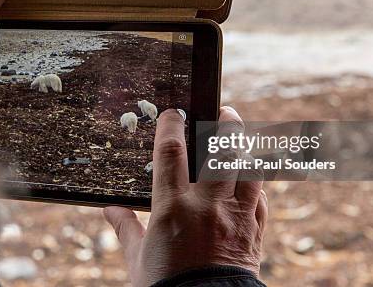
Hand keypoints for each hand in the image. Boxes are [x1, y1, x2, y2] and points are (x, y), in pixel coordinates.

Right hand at [104, 107, 267, 285]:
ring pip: (251, 169)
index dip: (172, 125)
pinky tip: (250, 183)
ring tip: (241, 139)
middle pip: (224, 150)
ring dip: (248, 149)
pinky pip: (262, 199)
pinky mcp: (254, 232)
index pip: (172, 152)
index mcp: (173, 208)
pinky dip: (257, 187)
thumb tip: (110, 211)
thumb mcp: (138, 259)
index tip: (173, 114)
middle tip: (224, 112)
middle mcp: (208, 206)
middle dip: (227, 124)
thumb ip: (125, 229)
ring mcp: (236, 218)